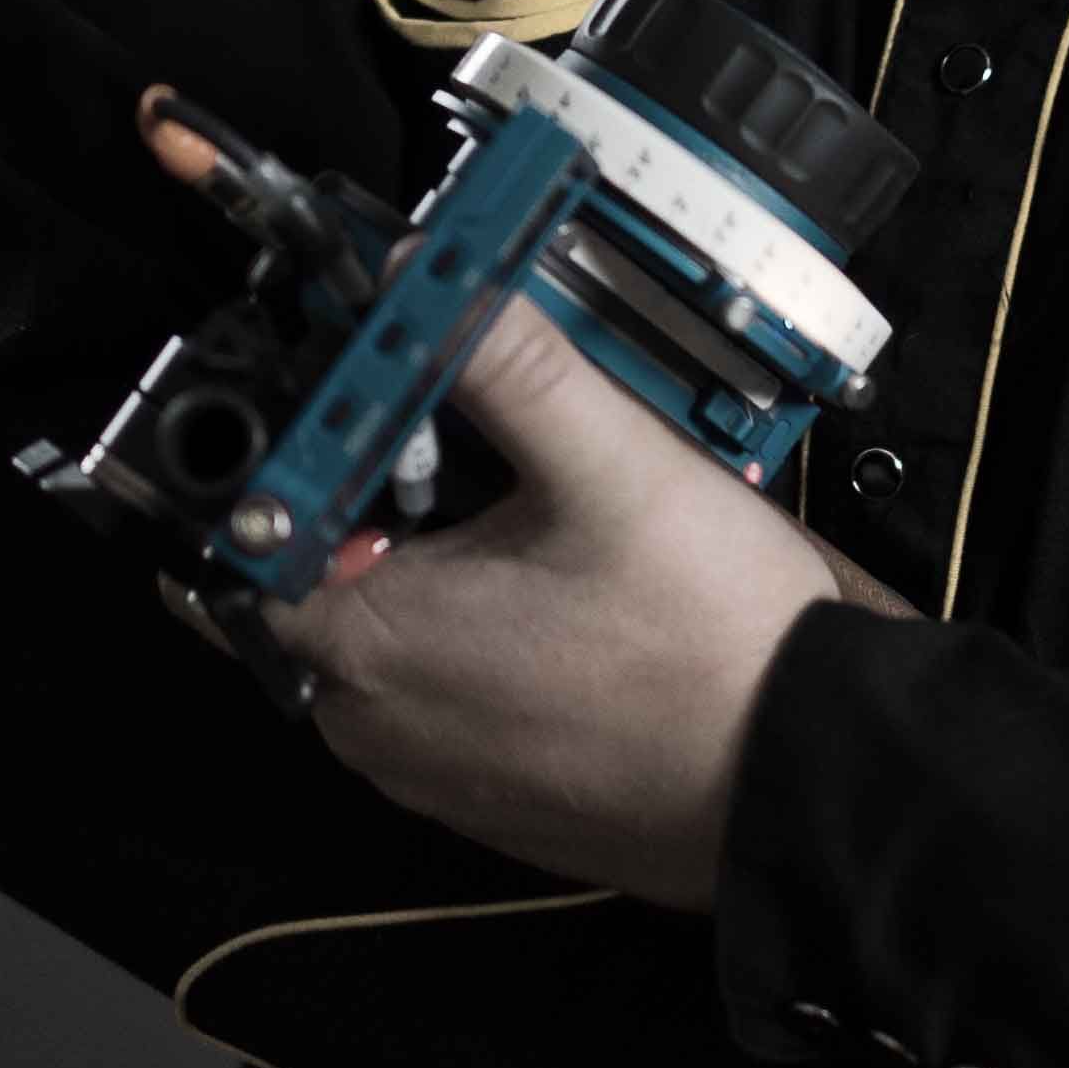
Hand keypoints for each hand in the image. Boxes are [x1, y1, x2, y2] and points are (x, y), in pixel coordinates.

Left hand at [140, 98, 837, 908]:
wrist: (803, 777)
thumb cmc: (707, 638)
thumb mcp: (612, 464)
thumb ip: (508, 361)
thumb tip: (425, 271)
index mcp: (369, 644)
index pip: (264, 526)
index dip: (312, 444)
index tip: (375, 390)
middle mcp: (369, 725)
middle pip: (326, 574)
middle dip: (386, 500)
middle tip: (484, 447)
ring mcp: (427, 771)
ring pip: (388, 635)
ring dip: (438, 569)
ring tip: (543, 521)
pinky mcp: (486, 796)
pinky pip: (443, 694)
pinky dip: (478, 637)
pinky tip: (569, 597)